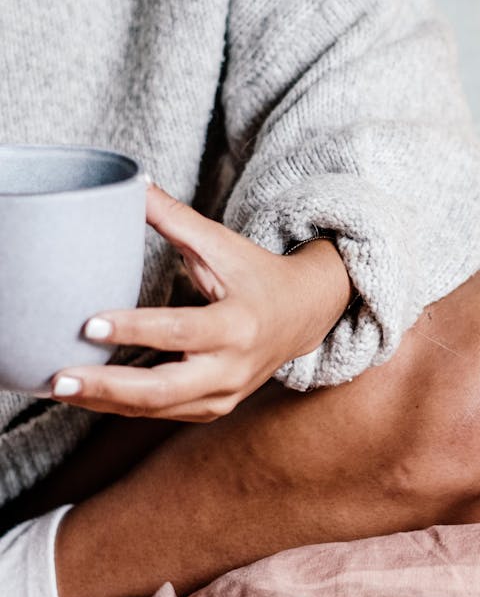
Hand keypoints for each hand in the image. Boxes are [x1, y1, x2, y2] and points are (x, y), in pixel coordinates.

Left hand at [50, 184, 351, 420]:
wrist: (303, 316)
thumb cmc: (257, 276)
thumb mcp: (222, 244)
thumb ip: (175, 218)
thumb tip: (133, 183)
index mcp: (238, 325)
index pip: (180, 331)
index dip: (134, 329)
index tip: (89, 324)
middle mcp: (233, 368)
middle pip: (164, 389)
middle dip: (108, 387)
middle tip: (59, 378)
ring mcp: (224, 395)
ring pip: (157, 408)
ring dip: (104, 401)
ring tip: (59, 387)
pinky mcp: (213, 408)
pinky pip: (161, 413)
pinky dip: (121, 405)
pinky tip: (87, 394)